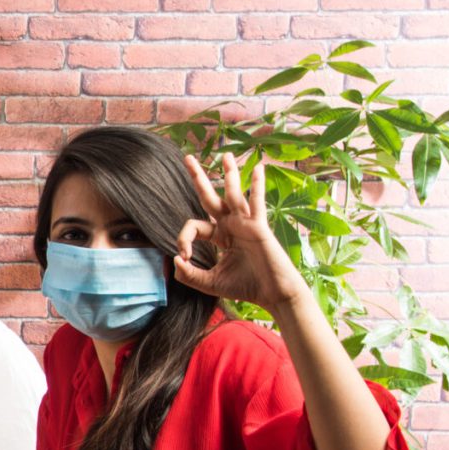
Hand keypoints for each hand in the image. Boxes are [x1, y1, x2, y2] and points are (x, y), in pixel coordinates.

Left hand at [172, 153, 308, 311]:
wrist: (273, 294)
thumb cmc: (246, 288)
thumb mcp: (210, 283)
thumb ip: (189, 274)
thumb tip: (175, 259)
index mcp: (221, 236)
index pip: (195, 226)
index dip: (184, 238)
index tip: (185, 257)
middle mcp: (232, 225)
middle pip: (211, 197)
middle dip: (198, 178)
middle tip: (187, 158)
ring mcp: (246, 224)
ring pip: (233, 194)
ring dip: (229, 174)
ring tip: (225, 155)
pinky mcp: (259, 227)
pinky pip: (256, 203)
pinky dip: (257, 186)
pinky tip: (258, 167)